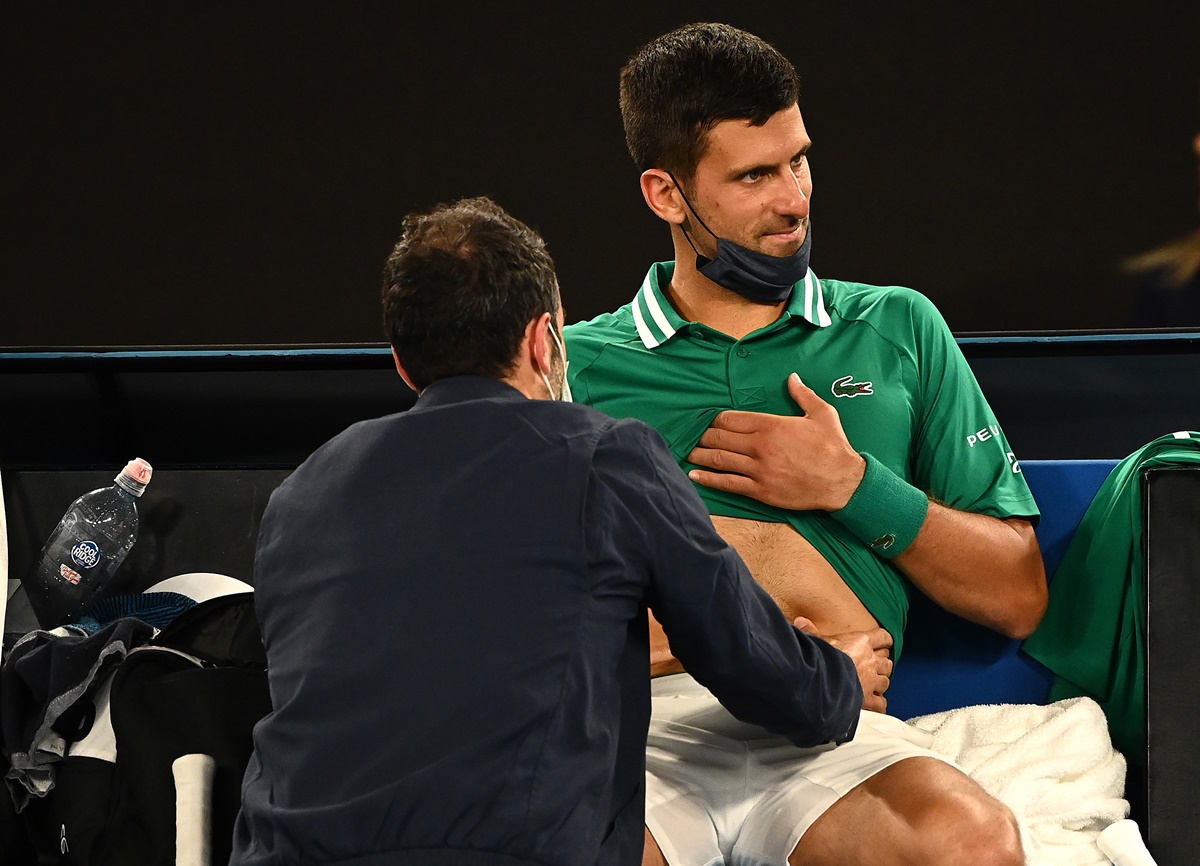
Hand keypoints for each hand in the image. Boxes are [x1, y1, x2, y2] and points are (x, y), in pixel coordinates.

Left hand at [686, 373, 865, 511]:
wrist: (843, 482)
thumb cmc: (833, 446)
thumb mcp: (821, 413)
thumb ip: (802, 394)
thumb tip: (791, 377)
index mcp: (771, 425)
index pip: (731, 419)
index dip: (714, 419)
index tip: (706, 420)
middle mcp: (760, 446)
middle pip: (719, 438)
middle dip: (702, 436)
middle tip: (692, 436)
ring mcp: (758, 469)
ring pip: (719, 460)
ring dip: (699, 455)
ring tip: (687, 452)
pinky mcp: (760, 491)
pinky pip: (728, 483)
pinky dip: (708, 478)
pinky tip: (694, 475)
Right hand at [794, 616, 892, 712]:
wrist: (823, 681)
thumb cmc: (821, 658)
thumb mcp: (815, 640)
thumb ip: (810, 631)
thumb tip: (800, 621)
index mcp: (861, 642)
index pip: (882, 637)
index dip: (884, 640)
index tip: (883, 642)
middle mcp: (870, 661)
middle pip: (887, 661)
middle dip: (882, 665)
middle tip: (875, 666)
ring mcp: (871, 681)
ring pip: (886, 681)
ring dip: (881, 683)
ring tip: (874, 685)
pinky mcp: (868, 699)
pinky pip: (881, 703)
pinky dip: (879, 705)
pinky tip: (875, 705)